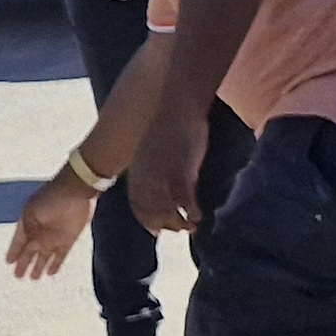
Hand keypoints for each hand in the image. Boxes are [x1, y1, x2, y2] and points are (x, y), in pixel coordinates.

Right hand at [6, 172, 99, 278]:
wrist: (76, 190)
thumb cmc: (52, 198)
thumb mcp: (34, 213)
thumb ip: (29, 231)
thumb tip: (26, 246)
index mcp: (28, 222)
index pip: (18, 241)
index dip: (14, 251)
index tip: (8, 262)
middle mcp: (40, 231)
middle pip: (30, 251)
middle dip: (23, 263)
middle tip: (18, 276)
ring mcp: (54, 236)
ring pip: (44, 256)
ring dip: (39, 267)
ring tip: (33, 278)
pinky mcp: (68, 239)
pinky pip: (60, 255)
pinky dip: (56, 264)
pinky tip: (51, 273)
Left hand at [129, 105, 210, 237]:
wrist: (177, 103)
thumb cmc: (169, 124)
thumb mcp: (152, 148)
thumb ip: (152, 166)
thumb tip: (159, 181)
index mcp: (138, 169)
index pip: (136, 202)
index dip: (145, 219)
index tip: (155, 230)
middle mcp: (146, 176)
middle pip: (150, 210)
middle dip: (162, 224)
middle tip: (176, 232)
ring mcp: (163, 175)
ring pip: (167, 209)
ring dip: (178, 222)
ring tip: (192, 228)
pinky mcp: (182, 170)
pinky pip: (184, 199)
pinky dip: (190, 211)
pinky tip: (199, 216)